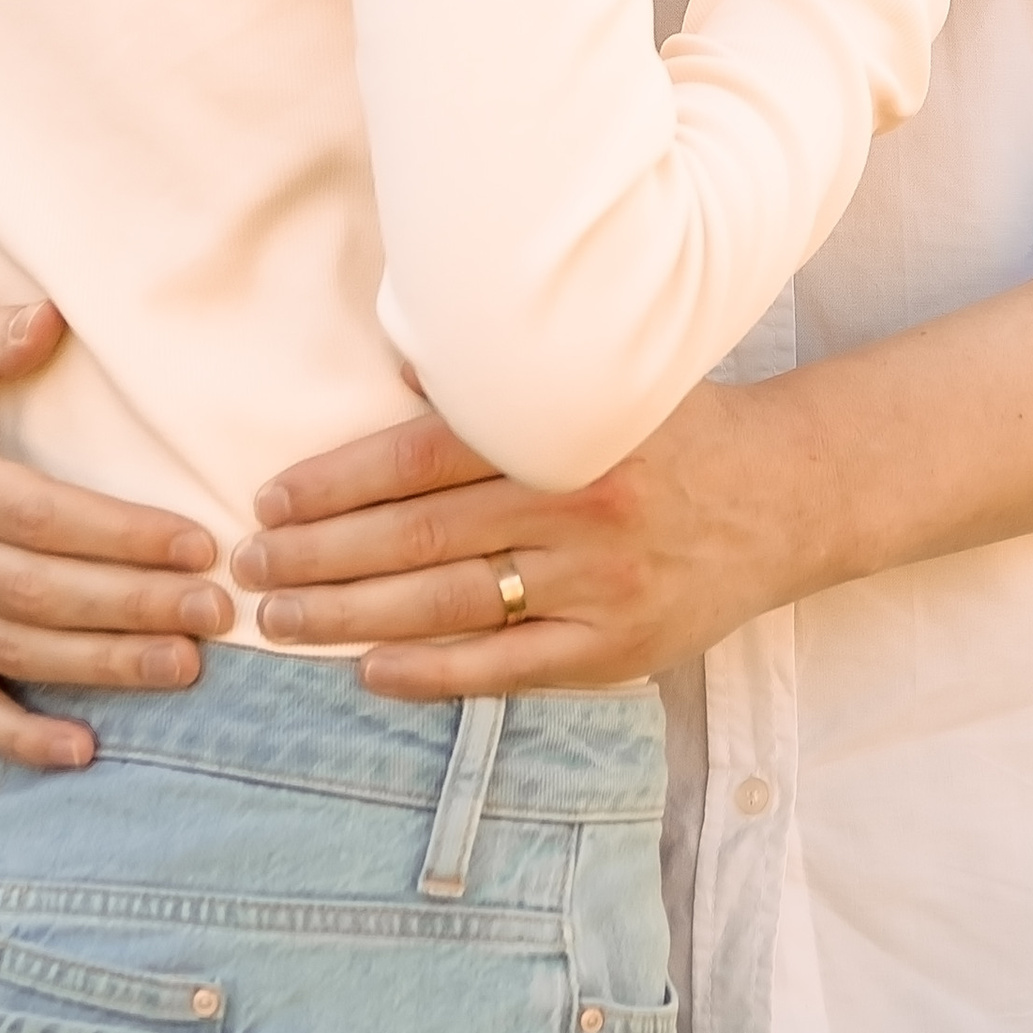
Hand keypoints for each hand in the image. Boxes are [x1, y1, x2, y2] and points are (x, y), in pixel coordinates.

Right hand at [0, 299, 233, 770]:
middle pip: (40, 593)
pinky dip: (18, 736)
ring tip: (186, 665)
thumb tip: (51, 320)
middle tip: (218, 610)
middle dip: (135, 607)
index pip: (40, 517)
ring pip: (15, 652)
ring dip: (104, 666)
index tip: (196, 544)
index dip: (121, 535)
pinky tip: (84, 750)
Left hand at [235, 381, 780, 695]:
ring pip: (447, 606)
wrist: (785, 496)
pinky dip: (428, 672)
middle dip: (318, 554)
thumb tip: (394, 360)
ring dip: (349, 616)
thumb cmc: (672, 429)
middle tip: (247, 565)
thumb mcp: (601, 382)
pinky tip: (366, 669)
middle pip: (419, 537)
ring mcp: (597, 586)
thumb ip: (503, 385)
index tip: (269, 496)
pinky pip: (503, 669)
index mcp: (563, 431)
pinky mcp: (616, 650)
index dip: (337, 480)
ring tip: (280, 619)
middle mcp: (579, 506)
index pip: (422, 456)